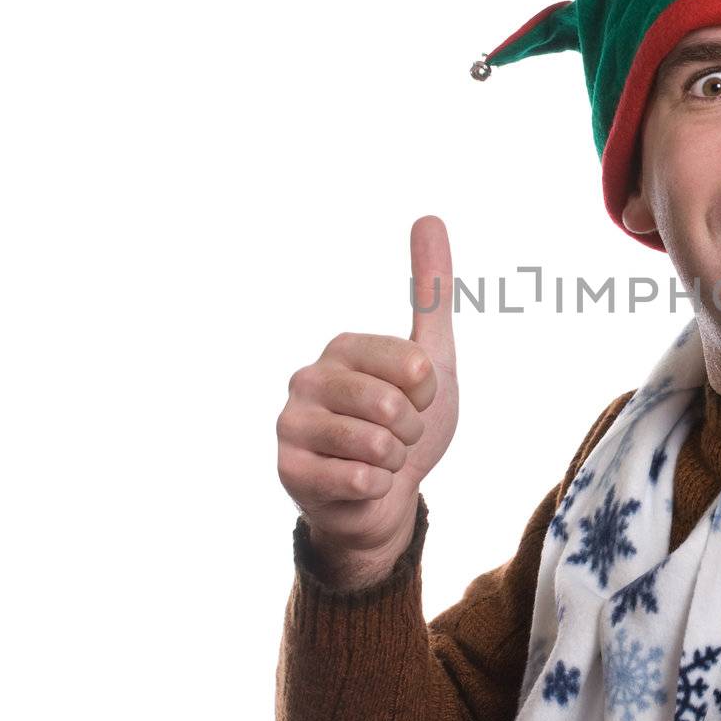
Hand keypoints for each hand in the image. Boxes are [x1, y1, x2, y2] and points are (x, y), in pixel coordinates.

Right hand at [277, 215, 458, 574]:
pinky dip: (376, 490)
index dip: (428, 395)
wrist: (385, 503)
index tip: (414, 402)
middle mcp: (308, 378)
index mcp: (343, 347)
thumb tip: (430, 216)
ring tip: (377, 462)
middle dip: (411, 433)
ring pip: (376, 444)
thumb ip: (431, 292)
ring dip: (393, 463)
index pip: (414, 366)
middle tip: (395, 439)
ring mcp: (291, 424)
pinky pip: (360, 480)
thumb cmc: (406, 430)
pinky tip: (359, 487)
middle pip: (393, 405)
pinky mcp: (288, 471)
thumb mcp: (433, 361)